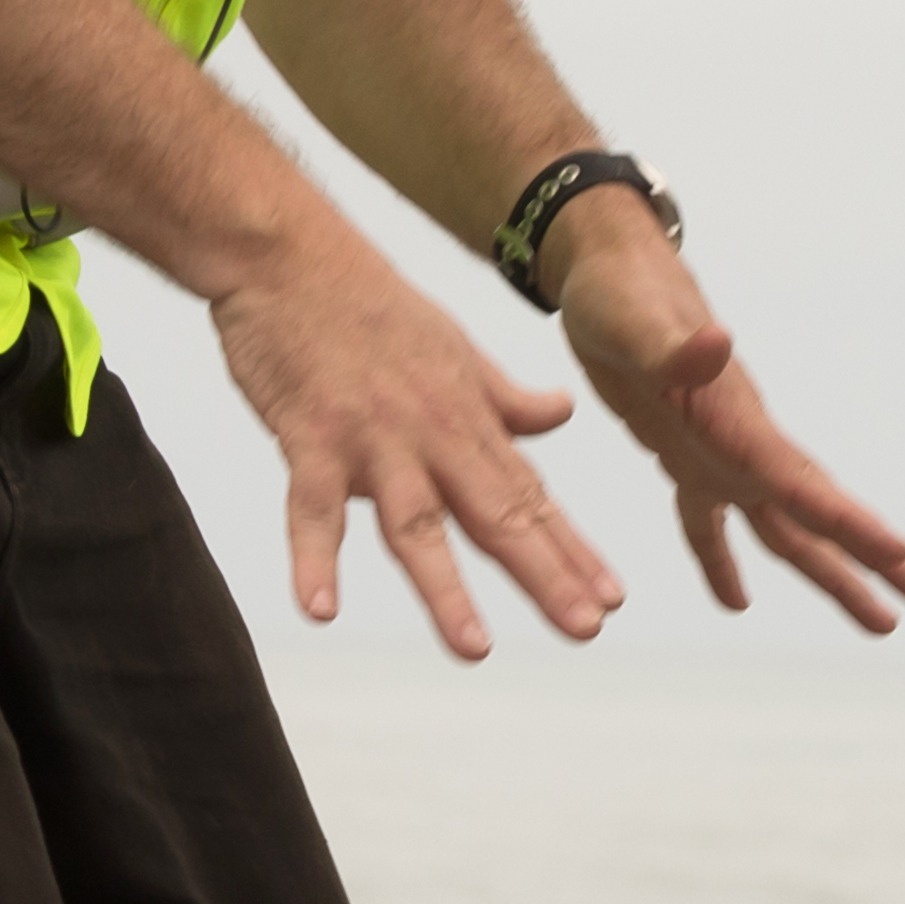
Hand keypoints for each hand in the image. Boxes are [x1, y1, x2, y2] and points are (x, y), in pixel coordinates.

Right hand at [206, 218, 625, 663]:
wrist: (292, 255)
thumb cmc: (370, 305)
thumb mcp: (456, 349)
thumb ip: (506, 397)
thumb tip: (561, 416)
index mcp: (468, 420)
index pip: (530, 496)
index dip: (571, 549)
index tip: (612, 598)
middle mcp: (432, 435)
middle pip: (495, 515)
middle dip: (543, 574)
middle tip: (587, 627)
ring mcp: (373, 439)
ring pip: (416, 525)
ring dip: (445, 589)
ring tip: (475, 648)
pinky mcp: (310, 437)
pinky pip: (312, 508)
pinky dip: (313, 560)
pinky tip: (319, 610)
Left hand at [545, 193, 904, 633]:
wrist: (607, 268)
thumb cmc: (619, 293)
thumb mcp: (634, 320)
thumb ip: (675, 344)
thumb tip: (717, 342)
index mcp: (736, 419)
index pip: (801, 481)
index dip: (850, 522)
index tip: (901, 554)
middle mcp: (744, 442)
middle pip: (817, 514)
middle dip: (872, 560)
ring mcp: (721, 451)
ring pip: (783, 527)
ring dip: (828, 572)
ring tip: (879, 623)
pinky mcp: (685, 454)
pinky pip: (711, 520)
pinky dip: (722, 562)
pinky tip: (735, 601)